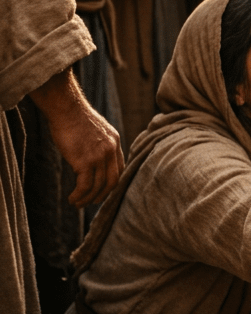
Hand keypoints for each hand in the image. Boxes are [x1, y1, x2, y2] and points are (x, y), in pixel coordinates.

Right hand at [31, 69, 123, 206]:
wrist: (67, 109)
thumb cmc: (75, 118)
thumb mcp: (96, 130)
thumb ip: (99, 144)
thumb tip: (93, 158)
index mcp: (115, 142)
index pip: (120, 168)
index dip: (112, 183)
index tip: (103, 191)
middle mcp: (111, 150)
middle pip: (112, 181)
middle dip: (102, 195)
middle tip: (91, 202)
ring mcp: (99, 156)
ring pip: (98, 186)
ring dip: (87, 199)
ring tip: (77, 203)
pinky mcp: (85, 161)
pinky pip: (85, 186)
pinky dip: (79, 195)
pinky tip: (72, 198)